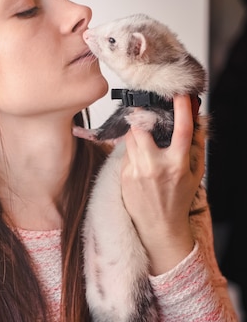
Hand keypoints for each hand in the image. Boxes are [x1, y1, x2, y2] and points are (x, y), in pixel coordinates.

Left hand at [120, 94, 204, 274]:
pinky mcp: (124, 176)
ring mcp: (137, 172)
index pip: (180, 129)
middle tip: (147, 110)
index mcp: (177, 165)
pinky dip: (132, 148)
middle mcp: (155, 166)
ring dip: (136, 131)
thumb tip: (196, 120)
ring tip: (145, 133)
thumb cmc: (177, 200)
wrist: (158, 228)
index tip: (179, 94)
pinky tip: (140, 154)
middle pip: (142, 127)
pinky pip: (126, 153)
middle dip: (143, 115)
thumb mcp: (195, 174)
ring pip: (130, 137)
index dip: (181, 108)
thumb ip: (196, 146)